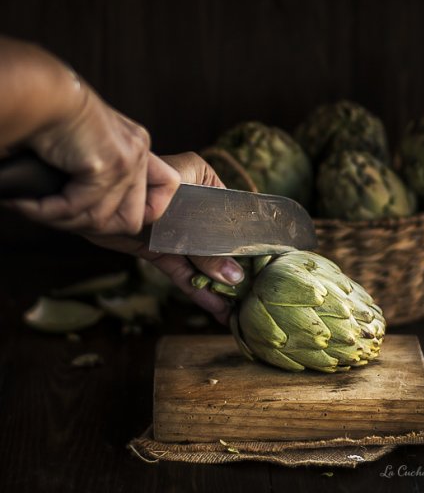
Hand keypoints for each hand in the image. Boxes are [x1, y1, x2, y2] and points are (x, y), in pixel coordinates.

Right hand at [5, 84, 179, 234]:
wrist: (35, 91)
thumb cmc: (48, 115)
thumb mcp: (83, 149)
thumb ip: (96, 178)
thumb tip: (86, 217)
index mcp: (136, 147)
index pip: (164, 190)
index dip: (139, 213)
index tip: (102, 217)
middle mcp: (138, 152)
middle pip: (131, 220)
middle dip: (91, 227)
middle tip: (58, 217)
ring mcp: (126, 161)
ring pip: (99, 220)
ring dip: (62, 220)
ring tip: (34, 208)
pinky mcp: (107, 166)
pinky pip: (76, 209)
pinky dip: (47, 211)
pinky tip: (26, 203)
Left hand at [85, 152, 243, 323]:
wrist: (89, 201)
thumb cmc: (140, 188)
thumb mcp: (182, 218)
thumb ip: (206, 248)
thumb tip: (234, 277)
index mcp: (206, 183)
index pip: (236, 216)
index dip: (249, 243)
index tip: (265, 267)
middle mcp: (195, 206)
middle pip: (221, 243)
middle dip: (234, 270)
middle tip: (253, 295)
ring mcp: (176, 230)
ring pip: (202, 261)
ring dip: (217, 286)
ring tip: (236, 310)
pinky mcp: (158, 250)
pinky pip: (181, 271)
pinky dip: (196, 289)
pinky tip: (216, 309)